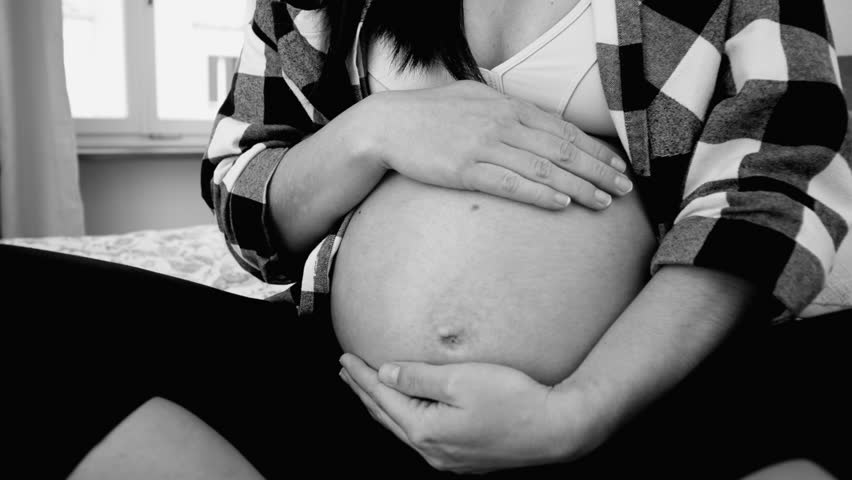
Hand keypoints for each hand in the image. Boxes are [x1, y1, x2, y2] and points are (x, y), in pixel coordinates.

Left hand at [338, 354, 594, 473]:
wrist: (556, 429)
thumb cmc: (513, 400)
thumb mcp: (461, 380)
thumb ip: (418, 376)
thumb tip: (386, 374)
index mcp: (426, 430)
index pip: (383, 397)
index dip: (362, 376)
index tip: (345, 358)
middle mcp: (432, 451)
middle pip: (387, 416)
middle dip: (365, 392)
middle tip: (347, 371)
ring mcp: (449, 458)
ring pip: (404, 429)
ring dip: (384, 406)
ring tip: (370, 389)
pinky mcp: (466, 458)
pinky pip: (422, 436)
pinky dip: (406, 417)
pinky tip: (408, 410)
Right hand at [363, 80, 632, 209]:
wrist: (387, 125)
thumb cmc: (431, 114)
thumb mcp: (473, 99)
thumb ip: (506, 108)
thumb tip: (534, 121)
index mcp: (507, 106)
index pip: (562, 128)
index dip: (594, 149)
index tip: (617, 166)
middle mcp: (502, 123)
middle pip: (562, 148)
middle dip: (598, 169)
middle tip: (624, 188)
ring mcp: (484, 145)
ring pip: (544, 167)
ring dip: (578, 186)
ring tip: (603, 202)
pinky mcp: (465, 169)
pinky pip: (510, 183)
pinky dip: (539, 193)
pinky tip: (561, 203)